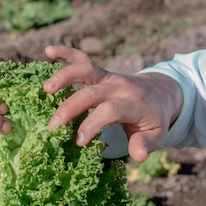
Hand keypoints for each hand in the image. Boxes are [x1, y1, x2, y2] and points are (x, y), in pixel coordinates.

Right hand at [43, 45, 181, 161]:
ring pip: (86, 69)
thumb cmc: (152, 119)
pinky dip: (66, 52)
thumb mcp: (156, 135)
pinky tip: (49, 50)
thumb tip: (137, 155)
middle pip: (92, 92)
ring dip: (65, 76)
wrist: (159, 94)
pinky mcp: (100, 71)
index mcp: (134, 104)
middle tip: (53, 126)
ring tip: (46, 89)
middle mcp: (120, 86)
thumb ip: (146, 144)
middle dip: (71, 108)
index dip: (93, 124)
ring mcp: (109, 76)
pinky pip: (83, 58)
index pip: (110, 110)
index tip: (78, 141)